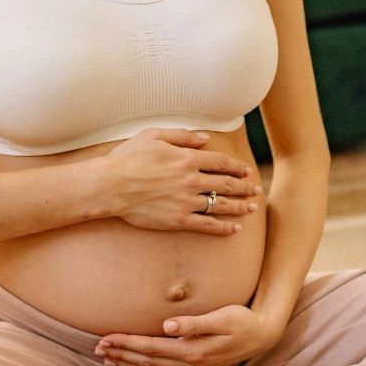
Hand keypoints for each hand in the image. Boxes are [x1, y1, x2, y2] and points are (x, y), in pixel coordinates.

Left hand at [95, 305, 281, 365]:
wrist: (262, 336)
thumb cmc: (242, 320)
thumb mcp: (223, 317)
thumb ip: (194, 322)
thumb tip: (168, 325)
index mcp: (193, 351)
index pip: (150, 348)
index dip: (126, 343)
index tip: (105, 338)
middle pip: (147, 361)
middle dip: (120, 354)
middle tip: (96, 349)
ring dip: (128, 365)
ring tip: (107, 360)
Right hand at [100, 128, 262, 235]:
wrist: (110, 185)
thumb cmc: (128, 158)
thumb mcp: (154, 136)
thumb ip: (182, 136)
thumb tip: (205, 139)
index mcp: (187, 159)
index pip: (221, 163)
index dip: (237, 167)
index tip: (246, 171)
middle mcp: (192, 180)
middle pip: (226, 184)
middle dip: (244, 187)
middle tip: (255, 190)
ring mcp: (186, 202)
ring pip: (221, 205)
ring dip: (239, 207)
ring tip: (251, 208)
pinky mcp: (178, 220)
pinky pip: (206, 225)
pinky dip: (223, 227)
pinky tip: (234, 228)